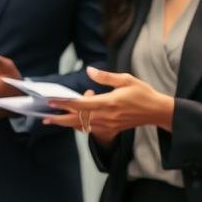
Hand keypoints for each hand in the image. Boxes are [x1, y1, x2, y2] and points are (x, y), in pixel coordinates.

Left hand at [43, 66, 173, 133]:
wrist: (156, 112)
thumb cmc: (142, 93)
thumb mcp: (126, 79)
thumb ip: (106, 77)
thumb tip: (89, 71)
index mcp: (109, 103)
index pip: (81, 104)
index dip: (65, 103)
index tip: (52, 101)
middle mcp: (106, 117)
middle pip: (77, 120)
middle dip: (60, 119)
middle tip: (45, 118)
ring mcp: (108, 125)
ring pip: (83, 126)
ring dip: (68, 123)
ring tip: (54, 119)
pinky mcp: (111, 130)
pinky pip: (91, 129)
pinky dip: (81, 125)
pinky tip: (75, 119)